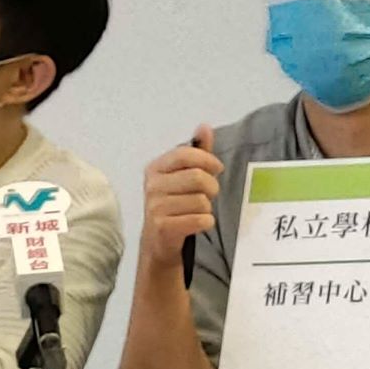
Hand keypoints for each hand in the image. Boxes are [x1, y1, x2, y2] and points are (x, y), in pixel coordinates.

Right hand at [140, 125, 221, 279]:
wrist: (159, 242)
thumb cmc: (175, 204)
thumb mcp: (183, 175)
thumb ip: (196, 152)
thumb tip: (204, 126)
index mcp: (156, 168)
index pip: (185, 154)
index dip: (206, 159)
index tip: (217, 168)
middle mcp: (152, 186)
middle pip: (197, 177)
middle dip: (211, 187)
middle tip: (209, 195)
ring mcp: (155, 207)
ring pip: (201, 201)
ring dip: (207, 208)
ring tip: (198, 210)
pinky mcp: (163, 227)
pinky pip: (200, 219)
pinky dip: (206, 222)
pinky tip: (198, 223)